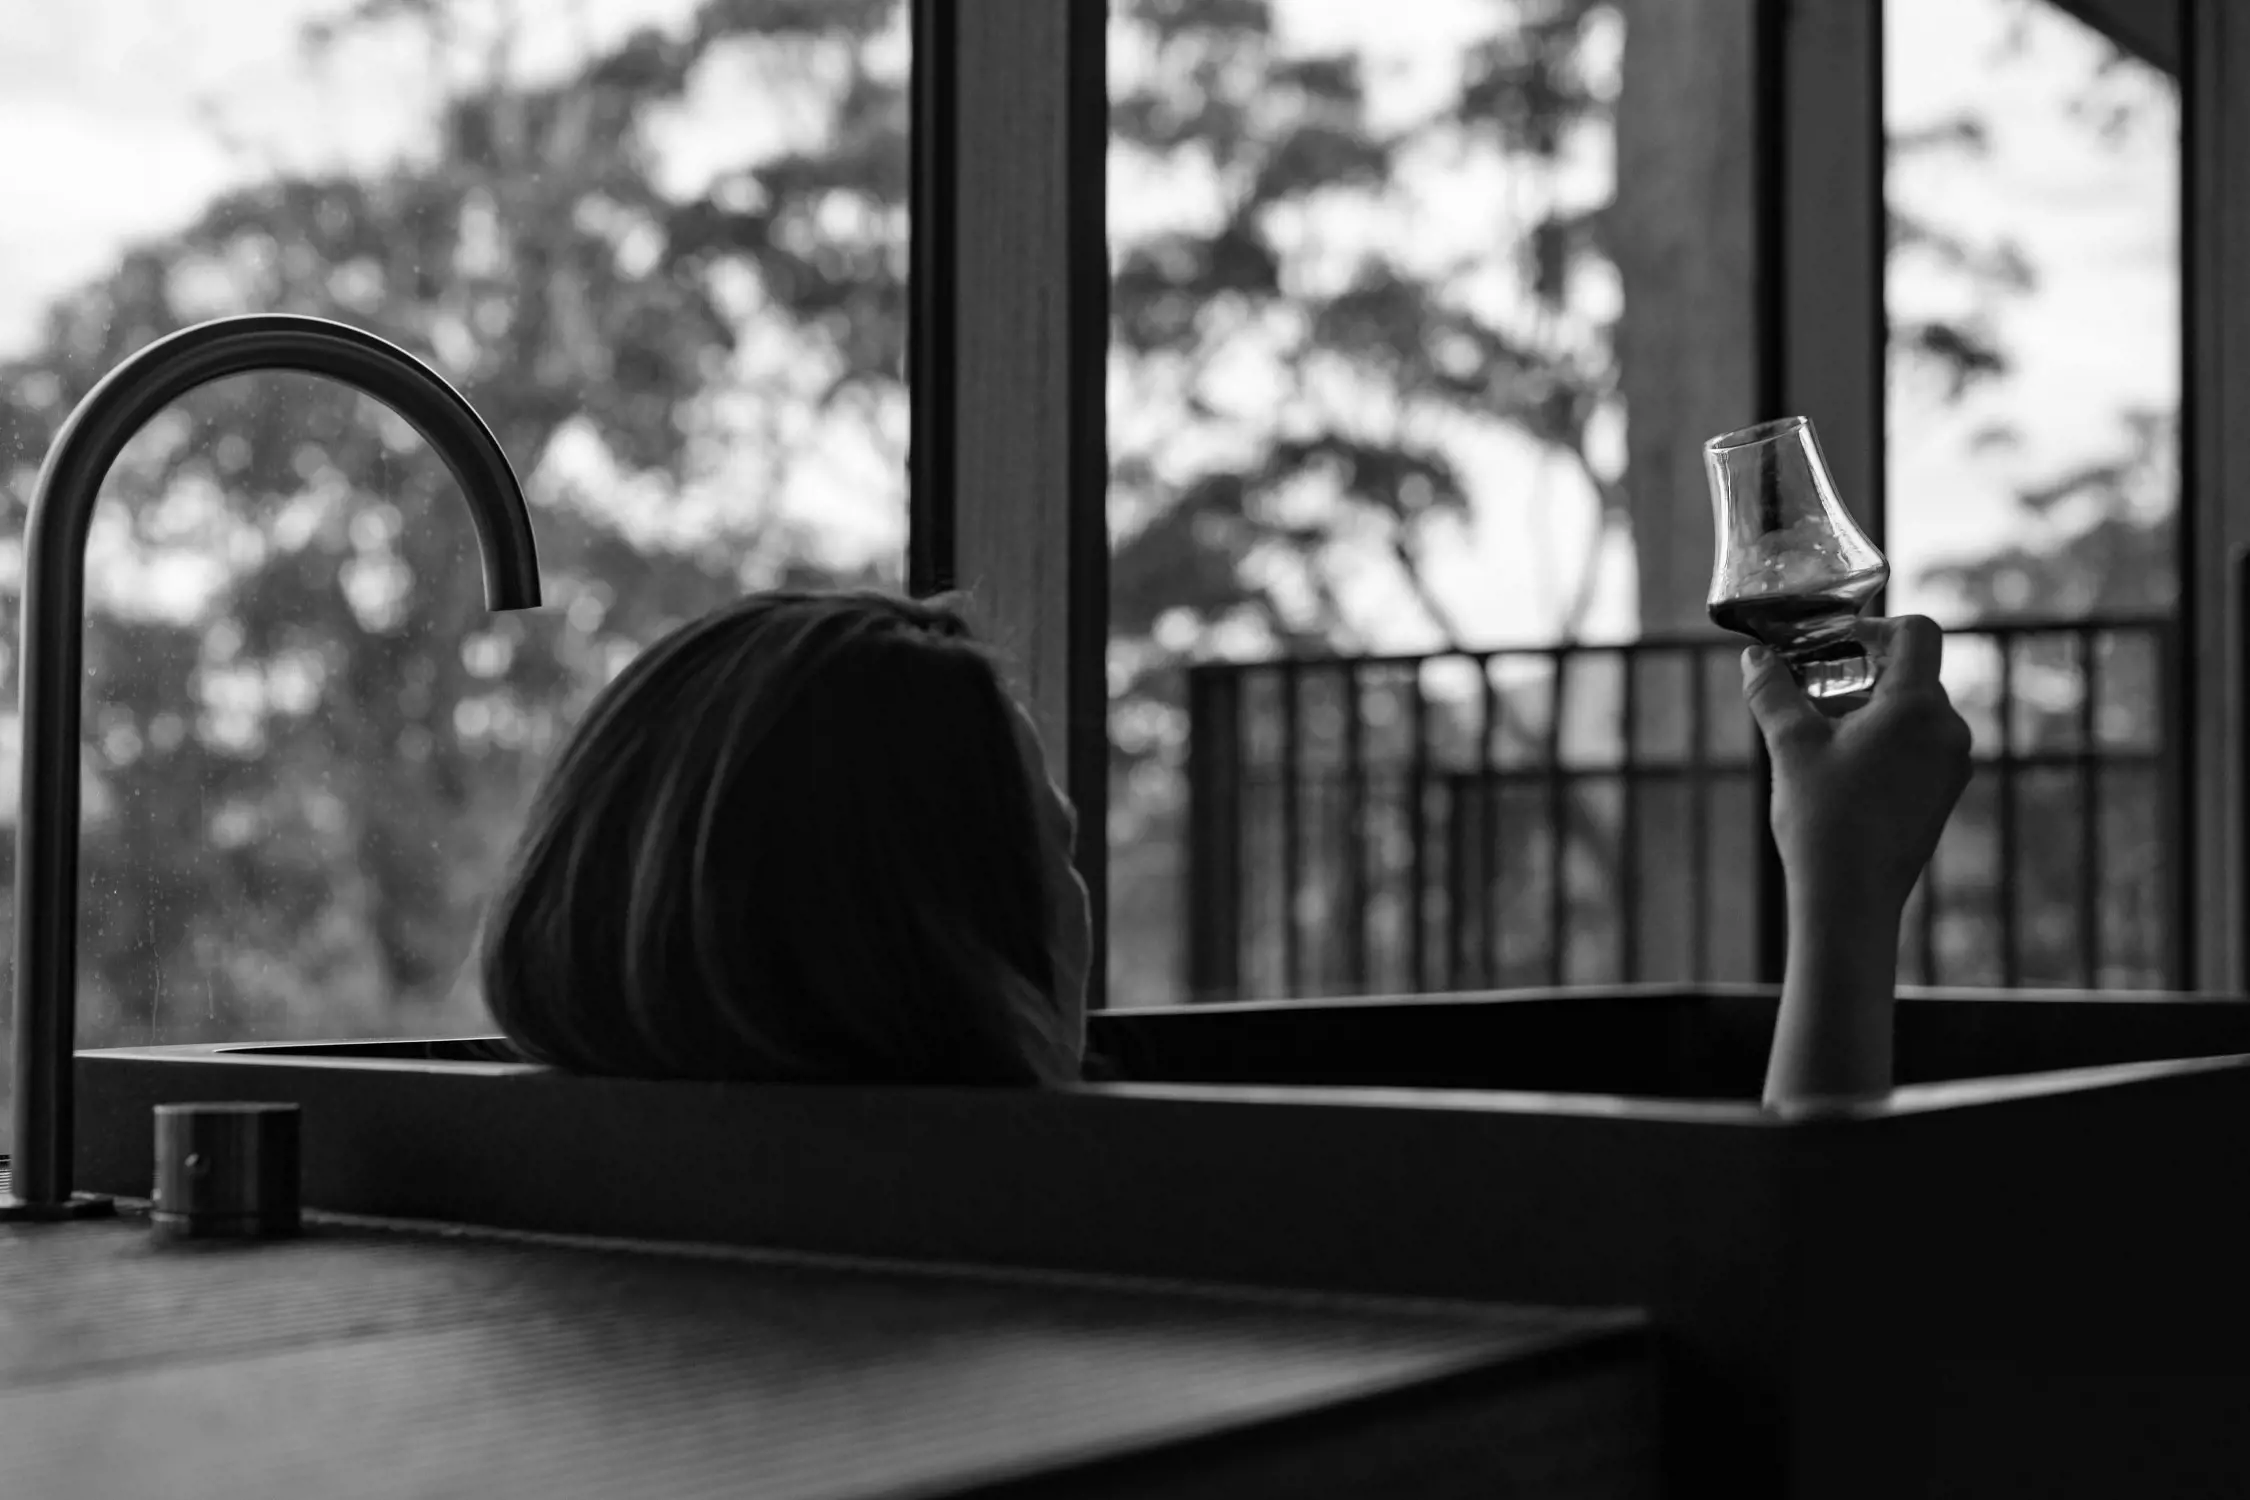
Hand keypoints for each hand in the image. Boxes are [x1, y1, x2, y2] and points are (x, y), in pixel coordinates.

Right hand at [1742, 615, 1974, 918]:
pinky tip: (1840, 766)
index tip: (1833, 643)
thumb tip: (1755, 656)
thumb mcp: (1790, 745)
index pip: (1915, 633)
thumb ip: (1773, 691)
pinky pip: (1920, 744)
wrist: (1851, 899)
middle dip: (1859, 671)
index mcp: (1917, 707)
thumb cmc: (1823, 819)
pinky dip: (1884, 738)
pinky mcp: (1944, 793)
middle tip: (1810, 687)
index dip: (1873, 626)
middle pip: (1911, 673)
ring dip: (1868, 707)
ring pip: (1913, 711)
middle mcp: (1948, 729)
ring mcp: (1952, 764)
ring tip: (1819, 732)